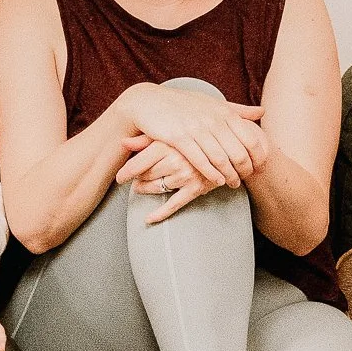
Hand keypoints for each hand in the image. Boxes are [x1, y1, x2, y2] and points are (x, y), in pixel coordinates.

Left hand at [117, 133, 237, 224]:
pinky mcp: (197, 187)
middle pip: (147, 175)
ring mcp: (187, 175)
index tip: (119, 177)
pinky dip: (160, 214)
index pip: (139, 161)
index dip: (126, 172)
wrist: (233, 143)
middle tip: (134, 180)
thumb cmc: (198, 135)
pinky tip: (149, 219)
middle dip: (138, 179)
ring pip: (158, 188)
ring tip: (143, 188)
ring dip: (147, 190)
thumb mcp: (173, 132)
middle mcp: (176, 159)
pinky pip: (174, 204)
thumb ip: (146, 138)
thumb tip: (122, 142)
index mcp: (169, 143)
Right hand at [121, 83, 266, 192]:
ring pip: (220, 158)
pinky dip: (211, 173)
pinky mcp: (178, 138)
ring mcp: (195, 128)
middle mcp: (212, 120)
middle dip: (244, 169)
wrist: (150, 102)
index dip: (257, 156)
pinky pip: (199, 160)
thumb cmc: (184, 103)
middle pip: (237, 151)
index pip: (250, 138)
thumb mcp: (213, 103)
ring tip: (233, 184)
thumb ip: (238, 110)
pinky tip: (217, 181)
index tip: (258, 166)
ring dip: (229, 175)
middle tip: (246, 179)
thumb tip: (262, 111)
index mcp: (224, 112)